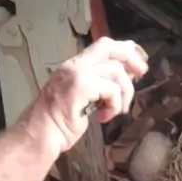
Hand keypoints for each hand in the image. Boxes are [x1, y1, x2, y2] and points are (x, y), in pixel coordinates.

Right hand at [25, 38, 147, 155]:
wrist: (40, 135)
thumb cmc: (58, 123)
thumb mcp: (83, 99)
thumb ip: (100, 86)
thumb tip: (126, 78)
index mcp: (74, 66)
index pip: (104, 46)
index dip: (125, 50)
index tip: (138, 62)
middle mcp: (75, 65)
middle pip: (111, 48)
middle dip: (131, 59)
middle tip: (142, 74)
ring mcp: (77, 74)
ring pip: (116, 71)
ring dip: (124, 93)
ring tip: (117, 111)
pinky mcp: (81, 86)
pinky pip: (111, 89)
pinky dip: (114, 105)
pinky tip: (105, 118)